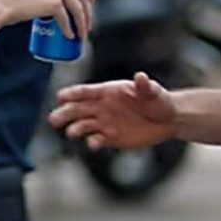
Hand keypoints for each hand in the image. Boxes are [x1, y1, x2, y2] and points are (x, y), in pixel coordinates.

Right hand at [0, 0, 95, 39]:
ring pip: (79, 9)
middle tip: (86, 25)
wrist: (2, 2)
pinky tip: (69, 36)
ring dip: (82, 25)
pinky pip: (67, 19)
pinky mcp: (54, 3)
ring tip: (80, 35)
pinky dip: (69, 30)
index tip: (89, 5)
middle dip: (88, 13)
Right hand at [48, 72, 176, 149]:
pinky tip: (93, 143)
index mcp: (107, 91)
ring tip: (71, 133)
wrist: (167, 120)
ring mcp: (104, 122)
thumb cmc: (158, 100)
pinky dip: (93, 142)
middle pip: (77, 109)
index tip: (60, 97)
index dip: (72, 94)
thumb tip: (140, 77)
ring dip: (75, 129)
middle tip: (53, 120)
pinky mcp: (111, 138)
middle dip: (64, 113)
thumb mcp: (153, 92)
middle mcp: (101, 106)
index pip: (85, 92)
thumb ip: (145, 86)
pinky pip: (97, 140)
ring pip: (83, 125)